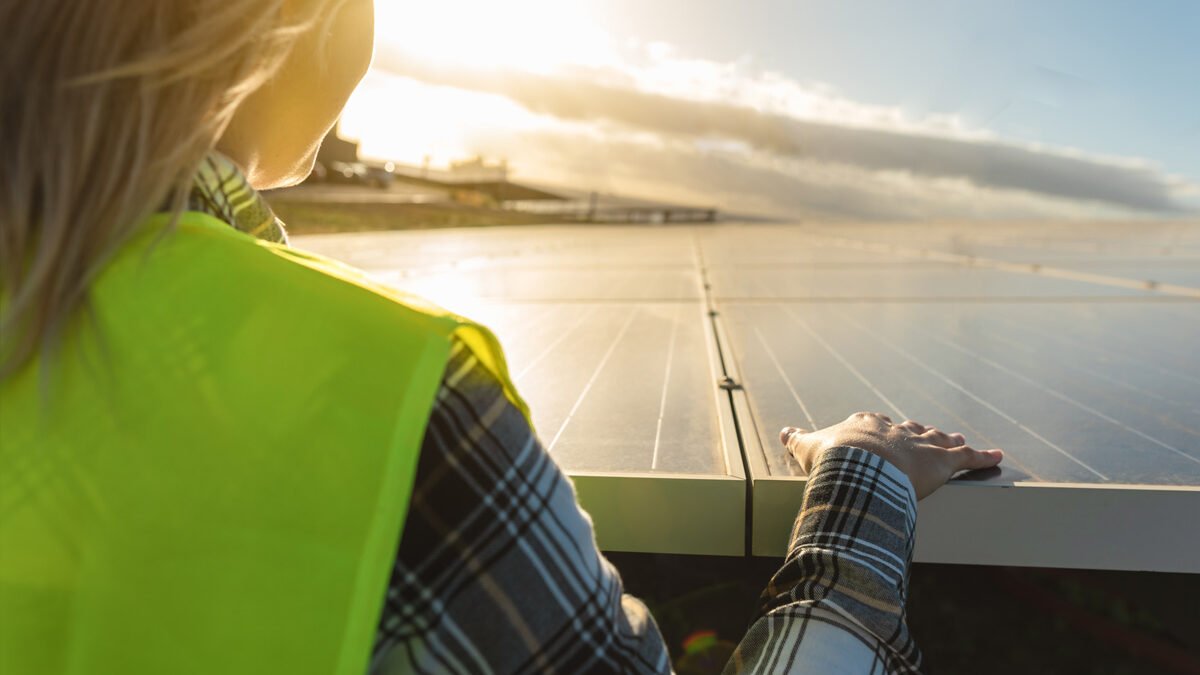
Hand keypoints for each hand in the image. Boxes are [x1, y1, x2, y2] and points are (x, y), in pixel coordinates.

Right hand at [781, 412, 1003, 499]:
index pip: (875, 423)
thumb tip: (784, 431)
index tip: (880, 430)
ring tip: (958, 439)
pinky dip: (983, 458)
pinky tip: (998, 456)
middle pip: (910, 429)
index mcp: (865, 426)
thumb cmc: (831, 458)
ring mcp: (921, 444)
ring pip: (939, 440)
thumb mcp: (807, 448)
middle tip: (925, 435)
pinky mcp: (942, 461)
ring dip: (949, 441)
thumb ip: (797, 440)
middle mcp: (896, 430)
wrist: (857, 466)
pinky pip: (968, 459)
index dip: (879, 429)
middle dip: (918, 433)